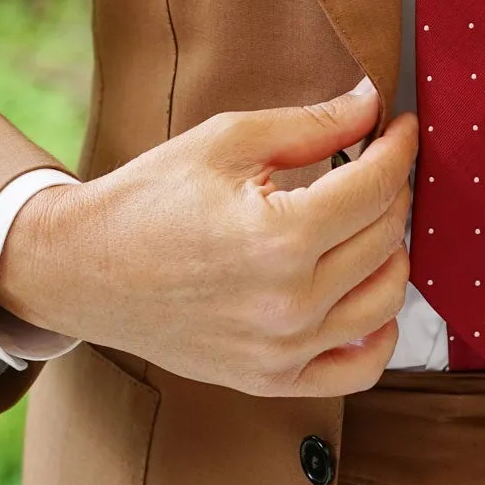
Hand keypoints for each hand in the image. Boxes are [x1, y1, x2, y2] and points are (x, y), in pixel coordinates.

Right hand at [0, 76, 416, 396]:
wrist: (82, 270)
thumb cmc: (149, 198)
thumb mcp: (228, 140)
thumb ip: (312, 124)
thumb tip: (372, 104)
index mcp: (279, 237)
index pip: (376, 188)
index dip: (398, 148)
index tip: (402, 126)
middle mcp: (289, 304)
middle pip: (385, 238)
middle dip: (393, 189)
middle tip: (378, 163)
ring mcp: (282, 351)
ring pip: (386, 300)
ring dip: (393, 252)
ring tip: (369, 220)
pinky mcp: (270, 380)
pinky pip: (358, 369)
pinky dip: (380, 333)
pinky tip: (368, 294)